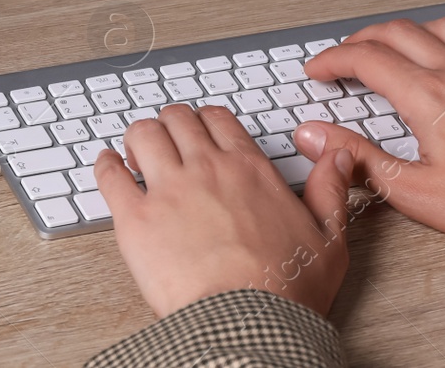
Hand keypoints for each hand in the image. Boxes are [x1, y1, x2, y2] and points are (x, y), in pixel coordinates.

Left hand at [96, 102, 355, 318]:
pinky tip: (108, 166)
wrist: (248, 324)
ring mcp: (168, 190)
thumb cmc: (286, 291)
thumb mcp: (328, 238)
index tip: (199, 131)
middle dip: (170, 124)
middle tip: (167, 140)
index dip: (205, 120)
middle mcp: (206, 169)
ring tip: (137, 151)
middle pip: (177, 119)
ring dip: (139, 136)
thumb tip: (338, 156)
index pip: (218, 120)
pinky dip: (105, 164)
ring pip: (144, 134)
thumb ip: (330, 190)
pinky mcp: (136, 218)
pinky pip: (110, 174)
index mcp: (249, 170)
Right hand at [295, 17, 444, 252]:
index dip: (332, 60)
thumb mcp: (417, 193)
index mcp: (428, 97)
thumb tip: (315, 136)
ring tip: (397, 42)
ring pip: (444, 26)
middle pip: (399, 32)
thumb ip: (360, 159)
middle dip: (362, 38)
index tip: (317, 70)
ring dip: (411, 28)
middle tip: (345, 54)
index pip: (365, 59)